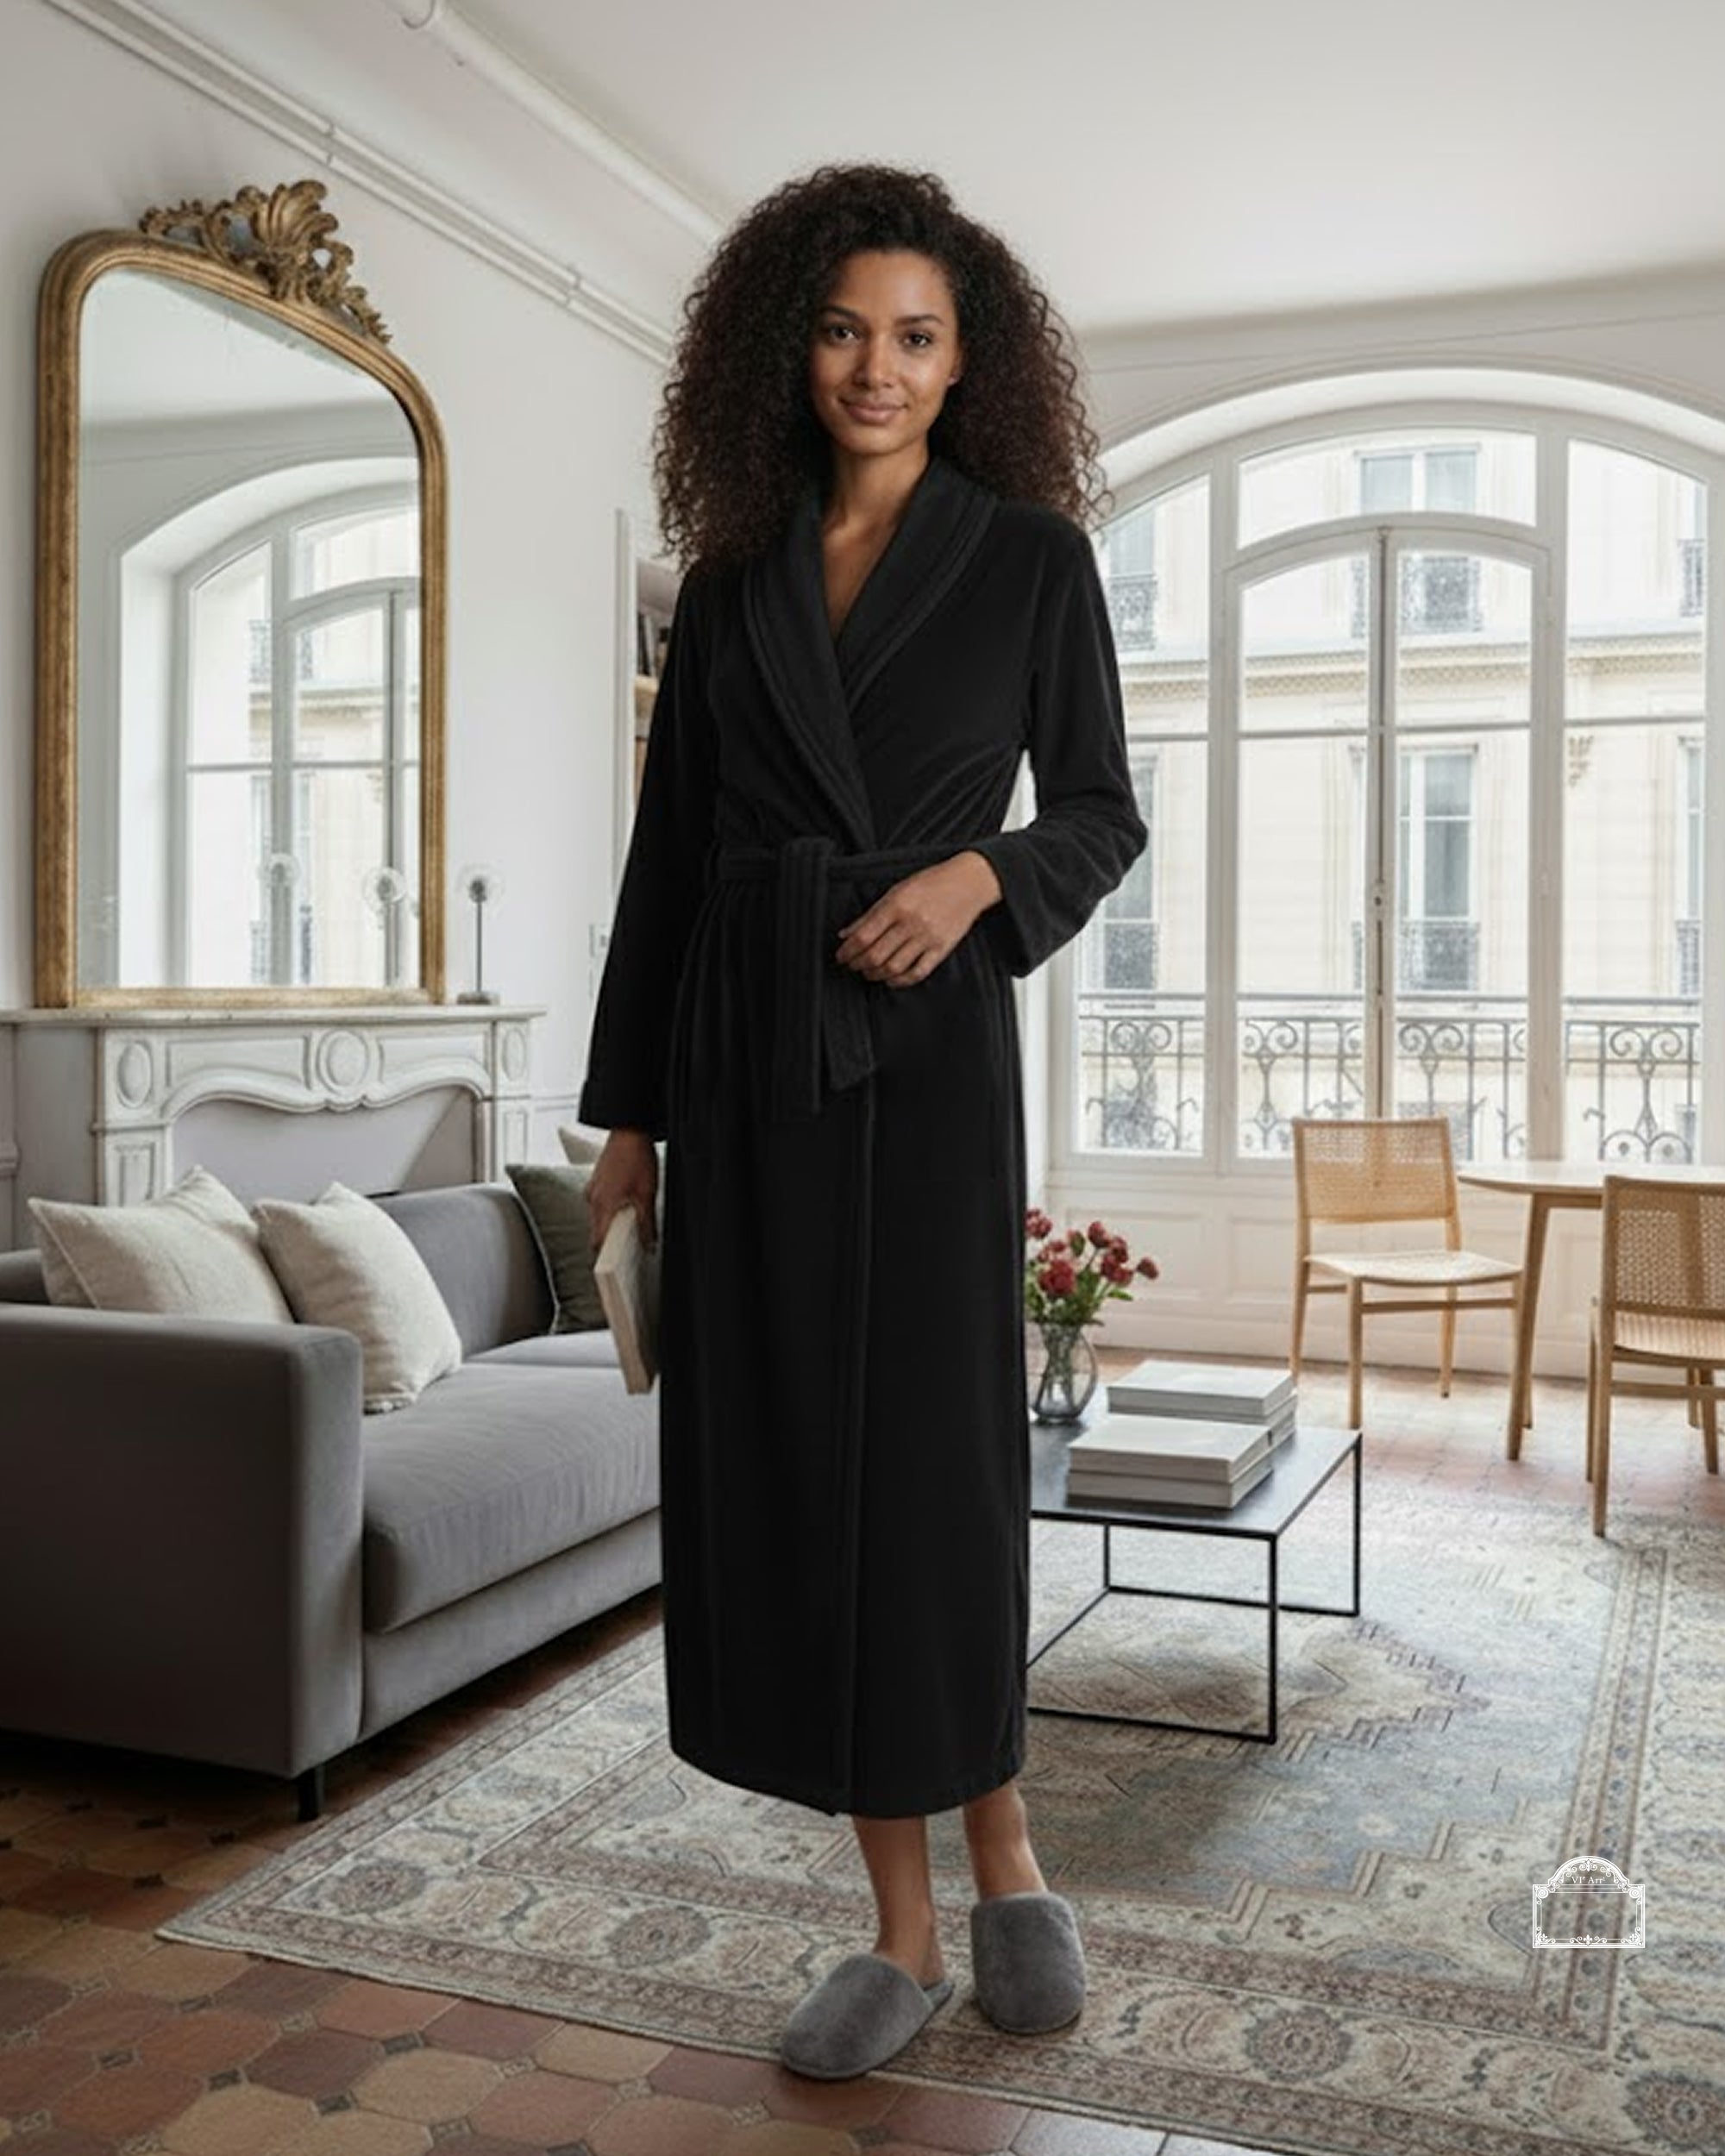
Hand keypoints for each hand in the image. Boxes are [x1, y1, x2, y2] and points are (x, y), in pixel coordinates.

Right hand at [587, 1129, 658, 1254]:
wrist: (629, 1129)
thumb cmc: (637, 1158)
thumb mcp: (647, 1194)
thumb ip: (646, 1223)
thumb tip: (649, 1246)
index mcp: (603, 1206)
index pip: (598, 1242)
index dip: (604, 1258)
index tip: (613, 1271)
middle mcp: (593, 1199)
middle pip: (596, 1231)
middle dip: (609, 1244)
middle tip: (625, 1256)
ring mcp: (592, 1189)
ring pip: (598, 1217)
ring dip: (610, 1227)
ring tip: (629, 1233)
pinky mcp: (596, 1181)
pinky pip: (599, 1204)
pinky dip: (610, 1212)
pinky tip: (626, 1210)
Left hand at [834, 850, 1001, 986]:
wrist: (969, 883)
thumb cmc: (930, 883)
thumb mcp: (896, 891)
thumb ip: (870, 914)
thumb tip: (845, 934)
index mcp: (897, 905)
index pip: (864, 936)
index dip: (848, 951)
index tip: (841, 956)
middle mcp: (911, 923)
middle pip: (876, 954)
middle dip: (858, 964)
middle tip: (852, 965)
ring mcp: (928, 938)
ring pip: (894, 967)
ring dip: (875, 974)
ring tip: (869, 972)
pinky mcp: (942, 949)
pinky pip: (918, 973)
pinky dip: (900, 981)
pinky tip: (891, 979)